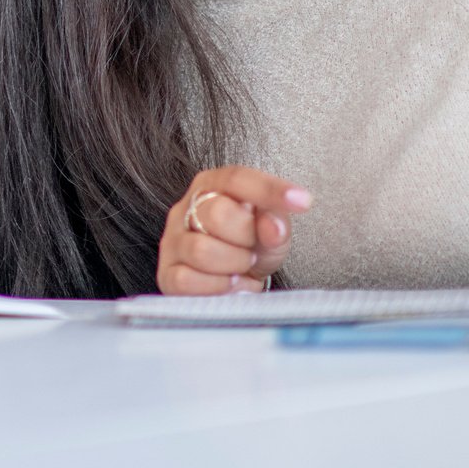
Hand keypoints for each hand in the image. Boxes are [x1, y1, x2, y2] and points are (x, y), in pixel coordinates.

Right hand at [156, 167, 309, 294]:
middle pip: (216, 214)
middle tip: (253, 248)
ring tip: (241, 266)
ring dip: (234, 265)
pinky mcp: (167, 274)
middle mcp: (186, 208)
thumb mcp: (272, 229)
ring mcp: (173, 242)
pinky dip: (219, 288)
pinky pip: (188, 280)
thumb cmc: (251, 245)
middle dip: (245, 238)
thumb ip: (276, 221)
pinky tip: (229, 284)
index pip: (237, 179)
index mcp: (212, 186)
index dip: (269, 190)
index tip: (301, 201)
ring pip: (202, 250)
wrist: (235, 277)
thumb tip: (272, 225)